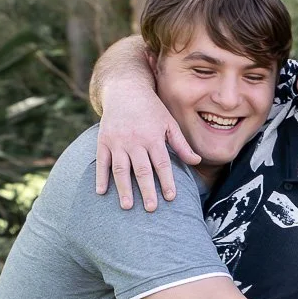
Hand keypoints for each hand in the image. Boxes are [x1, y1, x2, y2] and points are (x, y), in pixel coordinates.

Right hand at [96, 91, 201, 210]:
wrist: (125, 89)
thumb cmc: (151, 109)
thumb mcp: (169, 123)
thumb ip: (181, 144)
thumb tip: (197, 162)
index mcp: (153, 137)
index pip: (161, 163)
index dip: (166, 181)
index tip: (170, 198)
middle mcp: (135, 140)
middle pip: (142, 169)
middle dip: (147, 190)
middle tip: (151, 209)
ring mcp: (117, 141)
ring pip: (121, 168)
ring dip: (124, 188)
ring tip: (127, 207)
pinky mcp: (103, 141)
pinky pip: (102, 162)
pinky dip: (100, 177)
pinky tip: (101, 192)